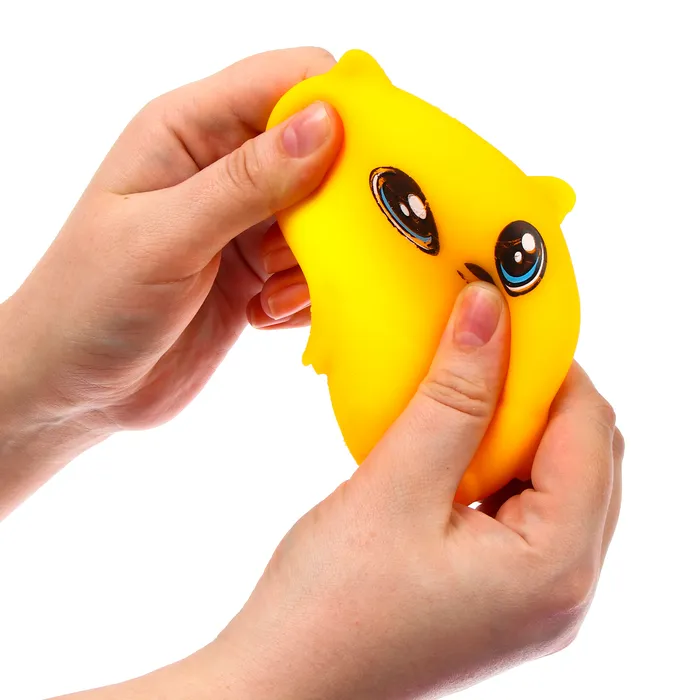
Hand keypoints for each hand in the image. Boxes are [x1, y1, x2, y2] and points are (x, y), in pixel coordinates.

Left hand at [0, 48, 341, 515]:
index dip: (339, 104)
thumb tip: (326, 122)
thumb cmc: (91, 303)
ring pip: (325, 217)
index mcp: (188, 131)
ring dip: (318, 260)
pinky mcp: (257, 273)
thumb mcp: (166, 237)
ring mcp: (243, 223)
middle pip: (320, 151)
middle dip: (338, 198)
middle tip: (336, 245)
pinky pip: (314, 268)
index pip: (286, 82)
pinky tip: (263, 317)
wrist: (75, 387)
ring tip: (271, 295)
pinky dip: (305, 294)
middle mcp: (222, 169)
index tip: (377, 155)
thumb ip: (246, 181)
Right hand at [205, 281, 622, 698]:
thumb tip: (488, 311)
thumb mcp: (396, 485)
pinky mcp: (502, 598)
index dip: (550, 365)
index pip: (591, 429)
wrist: (282, 685)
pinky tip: (446, 457)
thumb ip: (453, 394)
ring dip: (512, 433)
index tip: (500, 323)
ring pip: (555, 482)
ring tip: (453, 406)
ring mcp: (536, 600)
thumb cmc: (329, 606)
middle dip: (534, 398)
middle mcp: (564, 590)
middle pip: (584, 456)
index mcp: (557, 566)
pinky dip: (496, 469)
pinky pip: (526, 512)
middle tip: (472, 359)